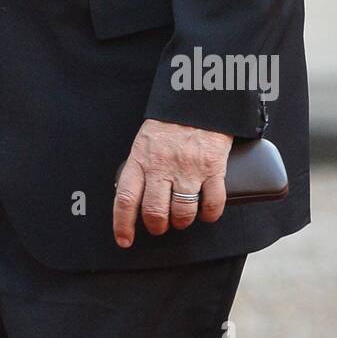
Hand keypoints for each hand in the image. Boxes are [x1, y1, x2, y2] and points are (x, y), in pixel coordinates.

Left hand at [113, 119, 231, 247]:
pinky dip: (209, 214)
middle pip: (155, 212)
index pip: (126, 199)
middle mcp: (162, 165)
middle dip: (157, 226)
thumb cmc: (169, 122)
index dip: (123, 224)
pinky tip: (206, 212)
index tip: (124, 240)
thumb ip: (140, 167)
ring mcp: (188, 168)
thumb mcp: (144, 141)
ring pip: (183, 212)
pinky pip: (213, 203)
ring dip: (182, 221)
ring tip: (182, 218)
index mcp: (140, 158)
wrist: (197, 98)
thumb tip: (132, 197)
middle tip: (160, 226)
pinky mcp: (213, 167)